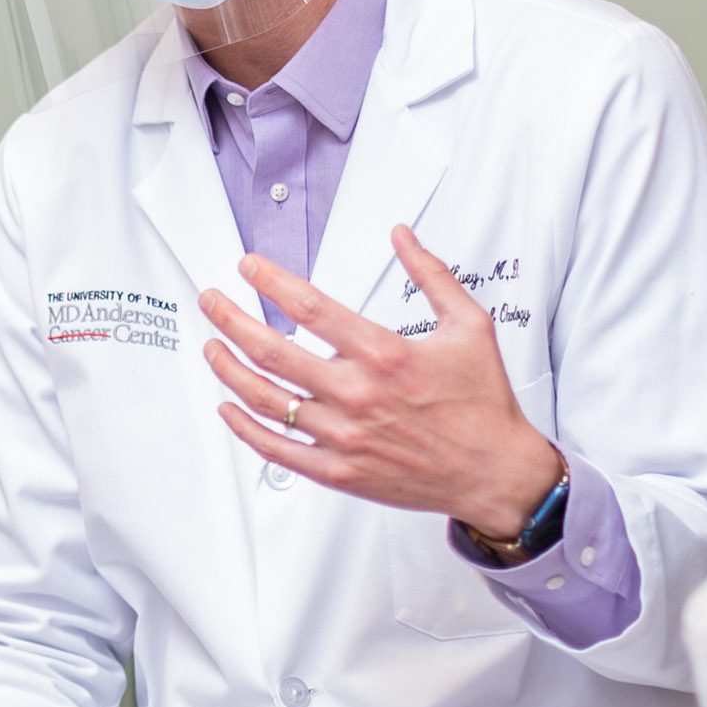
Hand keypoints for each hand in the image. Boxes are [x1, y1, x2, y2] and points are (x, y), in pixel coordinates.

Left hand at [198, 225, 561, 538]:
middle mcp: (357, 395)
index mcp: (384, 355)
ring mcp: (343, 436)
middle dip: (231, 320)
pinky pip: (276, 449)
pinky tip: (228, 407)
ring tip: (212, 347)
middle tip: (211, 300)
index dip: (271, 283)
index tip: (247, 267)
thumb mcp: (470, 325)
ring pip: (265, 400)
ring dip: (228, 369)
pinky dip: (245, 427)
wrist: (495, 472)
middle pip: (272, 351)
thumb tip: (401, 235)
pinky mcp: (338, 471)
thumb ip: (432, 274)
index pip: (310, 309)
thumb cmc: (483, 401)